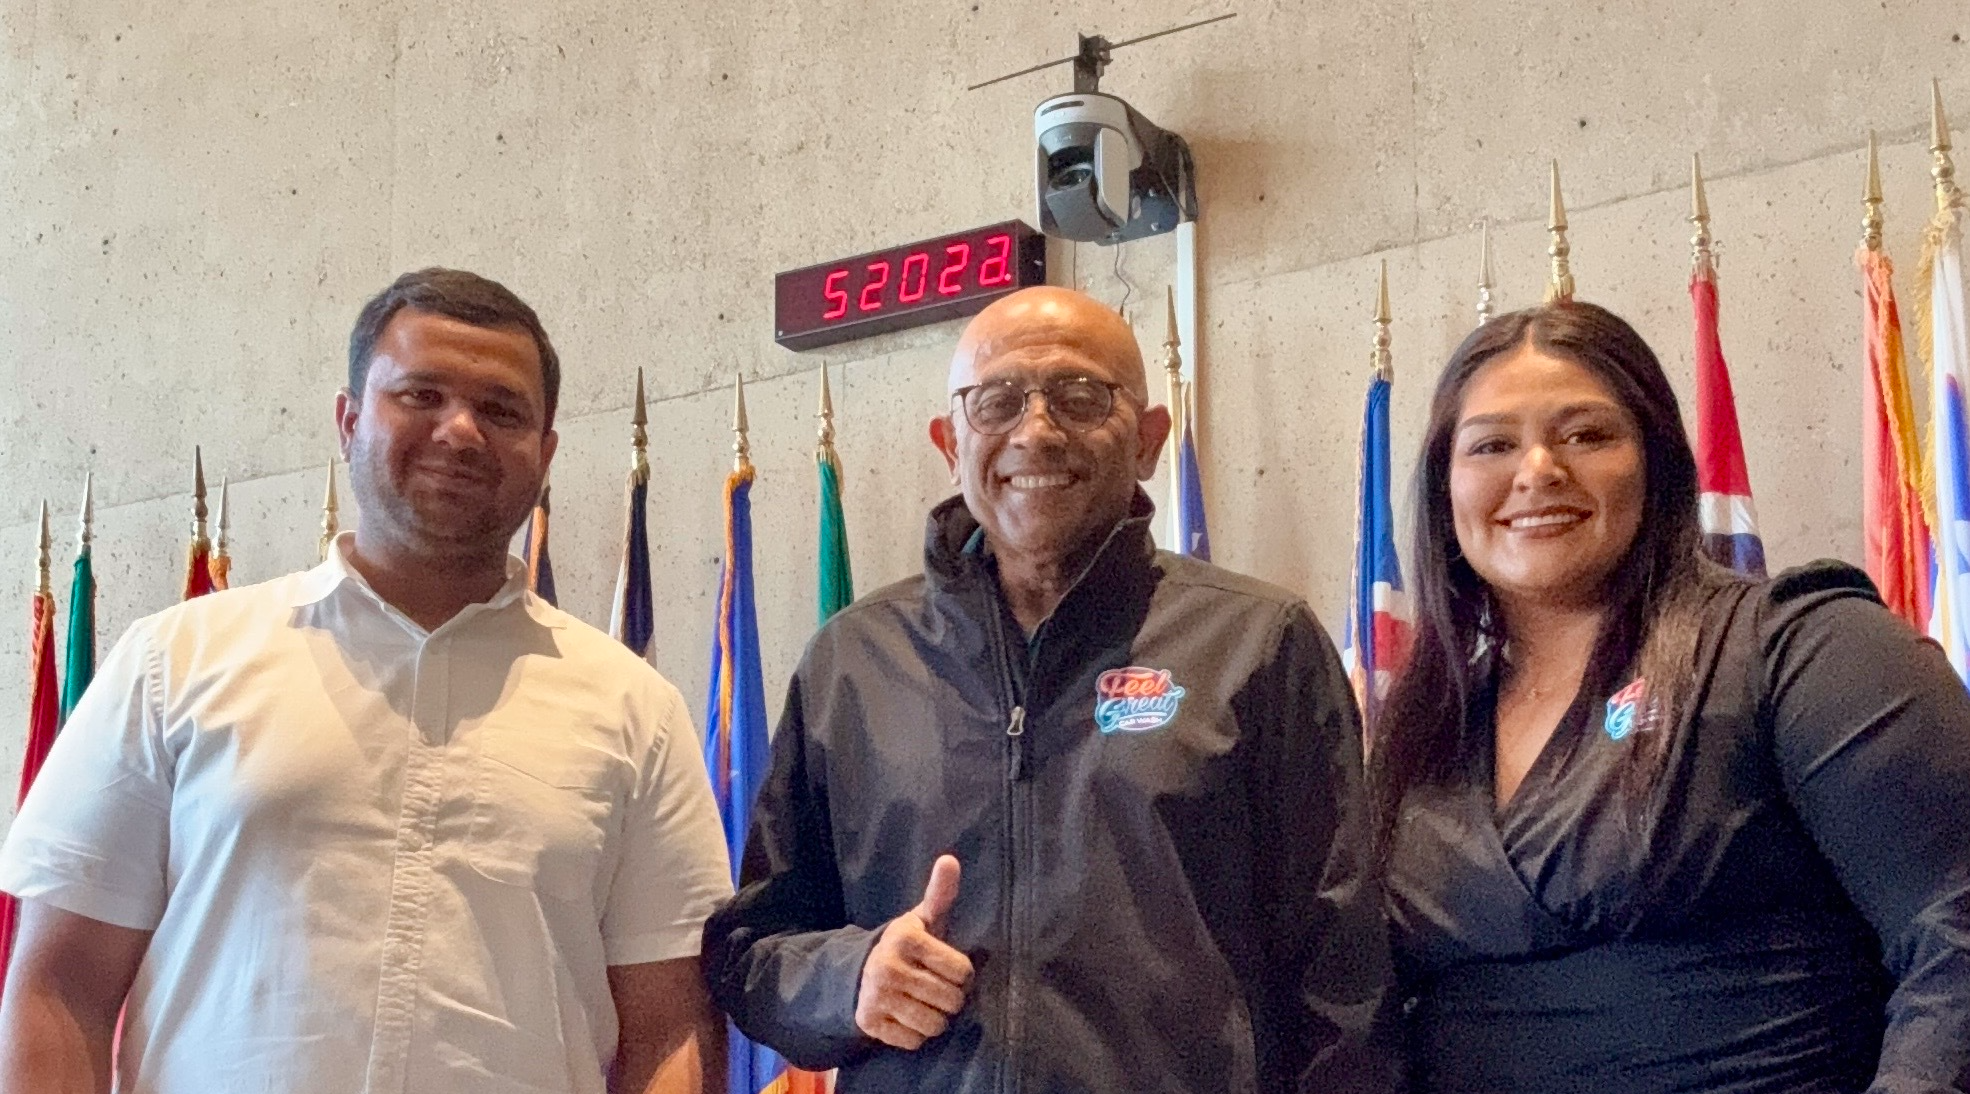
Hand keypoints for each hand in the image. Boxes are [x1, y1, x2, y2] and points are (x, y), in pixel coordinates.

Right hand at [854, 855, 973, 1050]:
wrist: (860, 974)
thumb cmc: (907, 946)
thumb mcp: (923, 919)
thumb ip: (940, 893)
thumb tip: (950, 859)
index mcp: (906, 939)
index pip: (962, 971)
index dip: (961, 973)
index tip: (947, 967)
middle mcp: (888, 967)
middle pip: (951, 1001)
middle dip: (950, 999)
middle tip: (936, 988)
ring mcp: (877, 997)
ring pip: (934, 1025)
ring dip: (935, 1019)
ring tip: (924, 1003)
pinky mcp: (870, 1023)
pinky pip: (914, 1042)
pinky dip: (916, 1035)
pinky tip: (906, 1017)